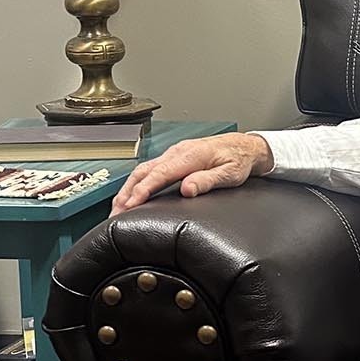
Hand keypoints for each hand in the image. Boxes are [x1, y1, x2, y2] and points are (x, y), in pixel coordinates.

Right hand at [109, 133, 273, 215]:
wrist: (244, 146)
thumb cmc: (238, 160)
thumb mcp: (229, 174)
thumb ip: (207, 181)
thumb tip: (187, 189)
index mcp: (189, 156)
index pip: (159, 174)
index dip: (142, 190)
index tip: (130, 205)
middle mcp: (177, 153)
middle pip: (143, 171)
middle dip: (126, 192)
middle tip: (115, 214)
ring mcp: (174, 154)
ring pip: (143, 170)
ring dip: (127, 188)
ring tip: (117, 208)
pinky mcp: (174, 158)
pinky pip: (150, 170)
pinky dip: (136, 183)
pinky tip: (132, 195)